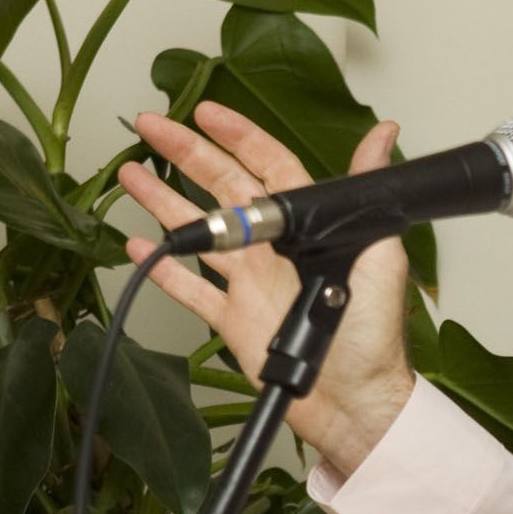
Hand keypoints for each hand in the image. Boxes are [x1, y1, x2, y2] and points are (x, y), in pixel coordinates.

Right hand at [118, 102, 416, 475]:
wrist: (354, 400)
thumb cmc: (375, 335)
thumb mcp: (379, 253)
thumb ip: (369, 192)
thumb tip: (383, 136)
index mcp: (307, 228)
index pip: (268, 167)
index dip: (238, 137)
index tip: (206, 113)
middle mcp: (275, 250)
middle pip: (221, 190)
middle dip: (184, 154)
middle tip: (150, 126)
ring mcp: (252, 283)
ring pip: (198, 234)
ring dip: (163, 203)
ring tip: (130, 176)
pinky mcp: (235, 321)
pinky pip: (192, 290)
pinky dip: (164, 271)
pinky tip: (139, 249)